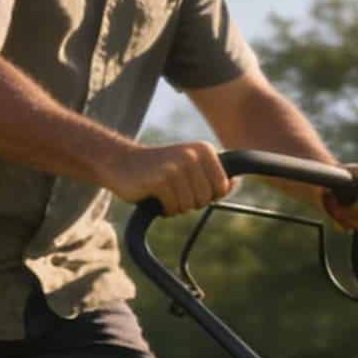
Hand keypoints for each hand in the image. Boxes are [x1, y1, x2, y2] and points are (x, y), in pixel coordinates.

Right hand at [102, 141, 233, 214]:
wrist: (120, 162)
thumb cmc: (160, 169)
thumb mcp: (190, 166)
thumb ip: (214, 175)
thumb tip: (236, 183)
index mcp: (204, 150)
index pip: (222, 188)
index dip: (206, 195)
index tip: (189, 185)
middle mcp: (192, 155)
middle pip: (206, 199)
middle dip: (190, 201)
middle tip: (172, 188)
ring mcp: (175, 166)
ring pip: (189, 205)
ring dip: (175, 205)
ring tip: (162, 190)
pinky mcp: (160, 180)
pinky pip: (173, 208)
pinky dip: (164, 208)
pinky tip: (153, 195)